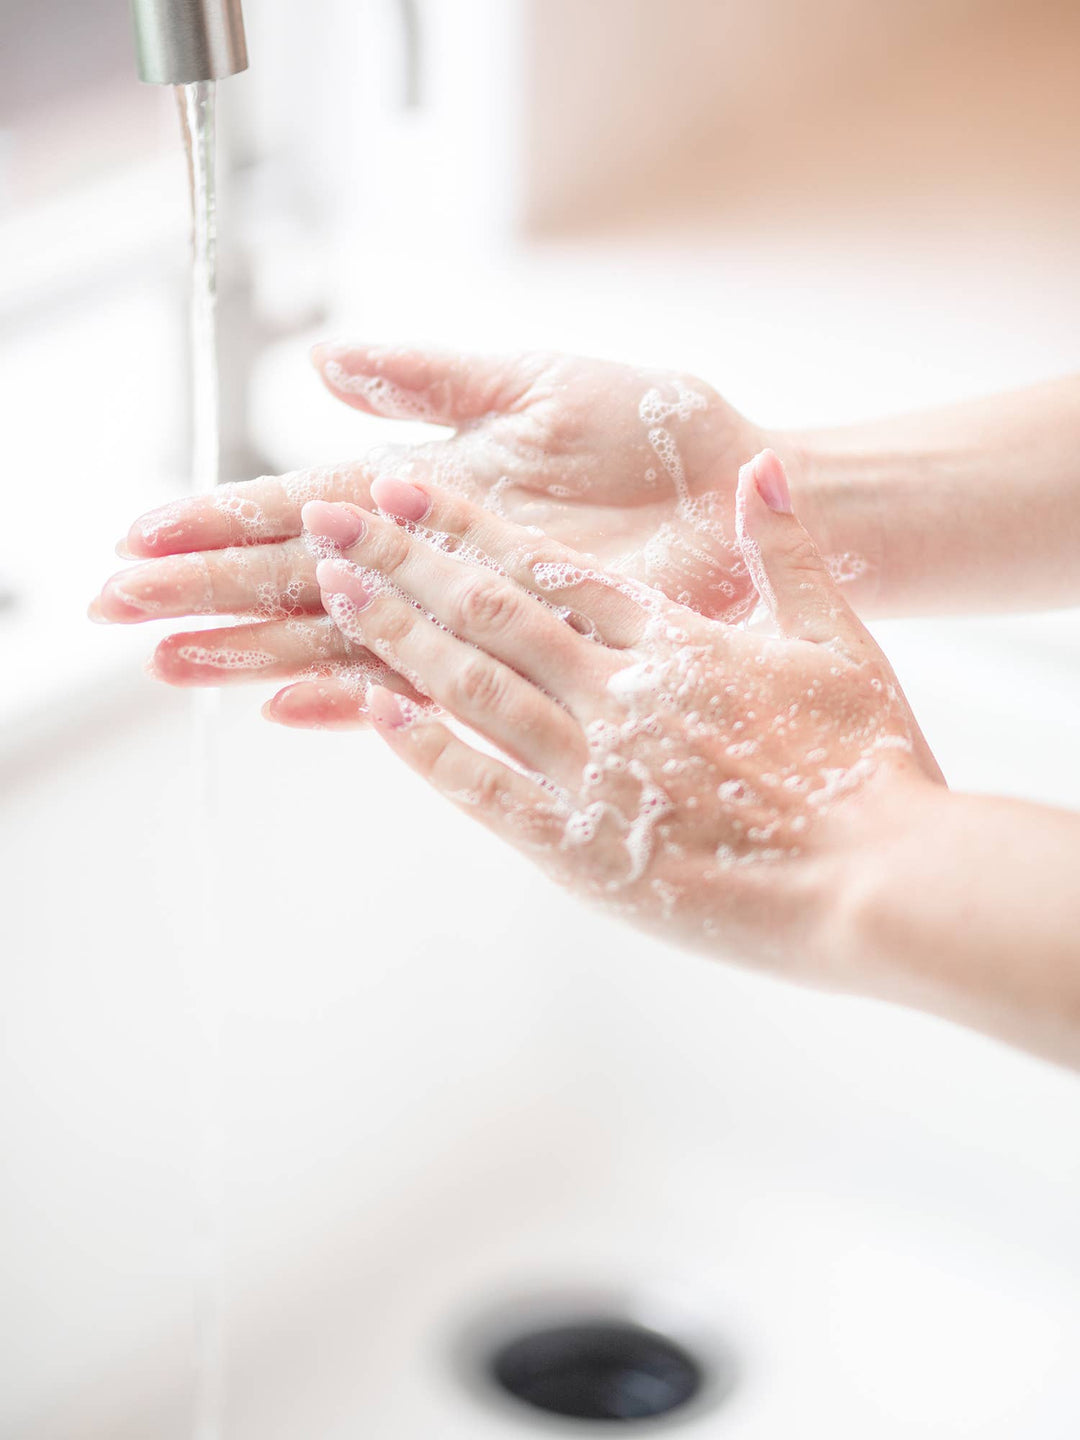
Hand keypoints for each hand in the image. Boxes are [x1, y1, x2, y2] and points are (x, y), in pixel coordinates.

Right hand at [90, 344, 766, 724]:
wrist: (740, 494)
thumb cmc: (656, 433)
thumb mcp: (535, 384)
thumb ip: (431, 379)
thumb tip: (324, 363)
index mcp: (430, 490)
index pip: (302, 505)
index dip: (220, 520)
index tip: (139, 535)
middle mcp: (437, 559)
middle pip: (300, 577)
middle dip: (208, 591)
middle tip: (118, 609)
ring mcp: (473, 612)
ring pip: (344, 636)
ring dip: (256, 649)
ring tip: (174, 662)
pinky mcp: (523, 657)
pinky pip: (428, 683)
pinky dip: (357, 696)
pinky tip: (289, 704)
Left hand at [298, 450, 943, 977]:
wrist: (878, 880)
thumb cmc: (872, 766)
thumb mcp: (842, 637)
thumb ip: (789, 550)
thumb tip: (764, 469)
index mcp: (677, 636)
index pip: (550, 565)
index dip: (469, 525)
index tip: (406, 491)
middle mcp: (617, 690)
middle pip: (490, 609)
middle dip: (403, 558)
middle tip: (330, 519)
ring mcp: (590, 765)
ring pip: (471, 684)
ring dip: (394, 632)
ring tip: (331, 588)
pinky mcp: (576, 846)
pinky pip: (480, 787)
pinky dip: (422, 747)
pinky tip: (370, 710)